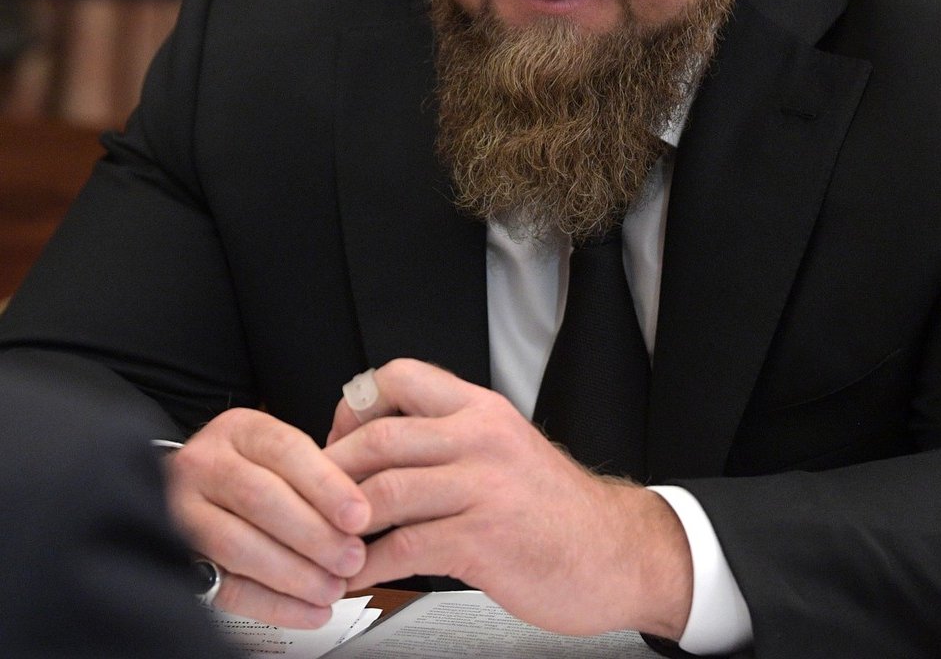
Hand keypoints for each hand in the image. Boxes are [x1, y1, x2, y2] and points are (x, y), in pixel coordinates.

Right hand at [165, 408, 371, 627]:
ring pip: (239, 545)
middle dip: (314, 534)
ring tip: (333, 588)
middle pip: (261, 498)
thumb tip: (361, 514)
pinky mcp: (177, 557)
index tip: (360, 515)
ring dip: (295, 573)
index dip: (326, 485)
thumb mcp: (276, 451)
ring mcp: (181, 510)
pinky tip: (309, 612)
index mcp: (239, 430)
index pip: (286, 450)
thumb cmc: (248, 469)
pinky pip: (226, 586)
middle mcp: (205, 464)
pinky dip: (273, 604)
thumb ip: (315, 472)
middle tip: (352, 559)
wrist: (179, 488)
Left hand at [324, 359, 692, 638]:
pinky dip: (368, 566)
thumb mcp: (506, 446)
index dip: (355, 407)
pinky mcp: (482, 538)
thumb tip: (383, 442)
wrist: (614, 551)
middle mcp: (480, 437)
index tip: (338, 439)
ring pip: (385, 489)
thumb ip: (452, 437)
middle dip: (333, 469)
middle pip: (381, 434)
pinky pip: (404, 547)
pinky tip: (357, 577)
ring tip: (326, 542)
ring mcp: (482, 486)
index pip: (400, 377)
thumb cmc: (556, 507)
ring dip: (342, 522)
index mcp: (481, 409)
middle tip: (313, 497)